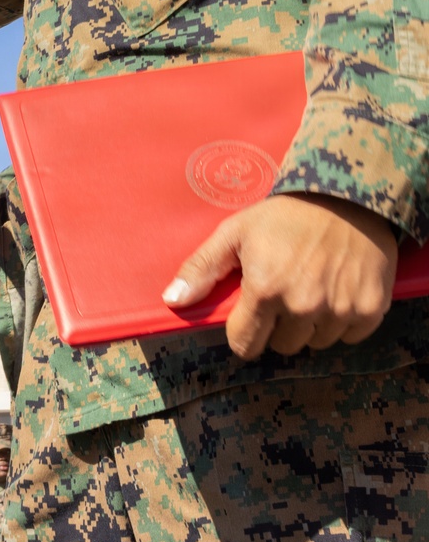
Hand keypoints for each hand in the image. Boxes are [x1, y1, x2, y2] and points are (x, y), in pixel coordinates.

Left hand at [163, 193, 397, 359]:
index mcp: (264, 290)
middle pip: (282, 346)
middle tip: (285, 291)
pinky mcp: (370, 309)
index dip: (244, 331)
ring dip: (312, 324)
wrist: (349, 195)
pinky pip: (350, 336)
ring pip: (316, 343)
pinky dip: (344, 320)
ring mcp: (340, 310)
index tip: (251, 314)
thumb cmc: (285, 215)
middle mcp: (303, 306)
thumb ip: (201, 269)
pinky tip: (338, 290)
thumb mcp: (235, 232)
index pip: (245, 345)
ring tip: (313, 287)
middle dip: (279, 325)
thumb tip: (172, 301)